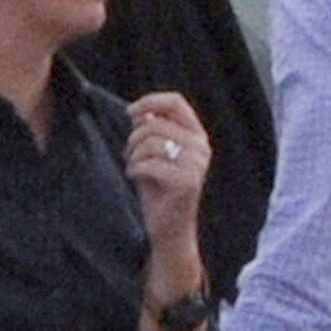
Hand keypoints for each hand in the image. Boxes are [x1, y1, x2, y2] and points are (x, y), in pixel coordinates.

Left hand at [127, 90, 210, 251]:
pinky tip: (135, 177)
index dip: (150, 101)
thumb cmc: (159, 190)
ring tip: (132, 166)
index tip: (130, 112)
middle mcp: (201, 148)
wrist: (169, 229)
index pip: (176, 102)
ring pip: (151, 142)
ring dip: (133, 154)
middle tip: (128, 153)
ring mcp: (196, 165)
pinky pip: (150, 163)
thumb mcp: (155, 154)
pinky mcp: (187, 182)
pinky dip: (135, 169)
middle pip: (156, 123)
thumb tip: (141, 112)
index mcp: (197, 137)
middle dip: (134, 137)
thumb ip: (152, 130)